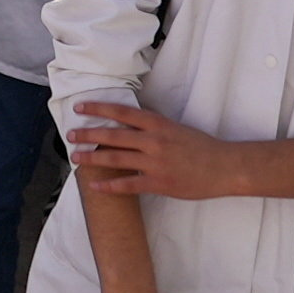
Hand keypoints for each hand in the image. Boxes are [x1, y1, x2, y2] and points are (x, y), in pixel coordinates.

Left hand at [68, 97, 235, 199]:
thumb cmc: (201, 147)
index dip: (99, 108)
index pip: (122, 112)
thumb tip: (126, 124)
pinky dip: (109, 185)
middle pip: (113, 135)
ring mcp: (155, 163)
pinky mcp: (159, 183)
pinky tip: (94, 184)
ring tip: (75, 157)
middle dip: (88, 134)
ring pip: (116, 159)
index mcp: (158, 124)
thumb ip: (152, 127)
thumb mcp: (175, 128)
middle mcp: (153, 141)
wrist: (224, 167)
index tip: (80, 107)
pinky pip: (128, 184)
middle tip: (69, 134)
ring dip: (92, 158)